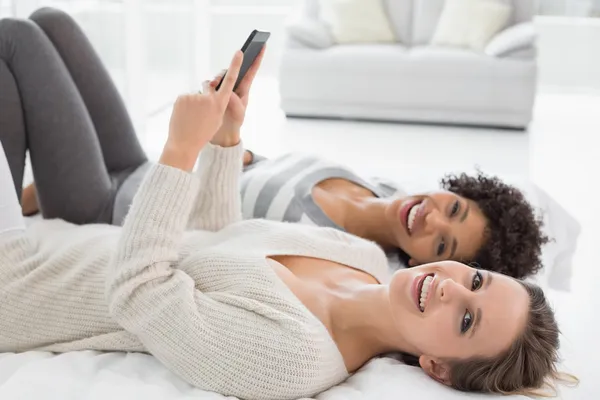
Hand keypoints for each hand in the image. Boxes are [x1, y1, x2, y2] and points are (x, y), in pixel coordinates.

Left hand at [160, 51, 242, 170]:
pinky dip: (185, 105)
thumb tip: (210, 88)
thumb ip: (216, 102)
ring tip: (191, 118)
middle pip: (209, 86)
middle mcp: (208, 98)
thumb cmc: (202, 133)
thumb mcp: (215, 119)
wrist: (184, 143)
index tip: (239, 52)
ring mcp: (194, 97)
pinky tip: (184, 116)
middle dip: (207, 93)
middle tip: (200, 111)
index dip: (235, 66)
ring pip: (196, 94)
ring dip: (194, 103)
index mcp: (220, 105)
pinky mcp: (182, 97)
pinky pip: (186, 97)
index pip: (230, 81)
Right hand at [211, 46, 265, 147]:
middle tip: (226, 73)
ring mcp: (221, 90)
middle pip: (230, 71)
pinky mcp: (210, 94)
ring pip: (218, 77)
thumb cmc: (234, 122)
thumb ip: (233, 99)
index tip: (263, 44)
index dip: (257, 58)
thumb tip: (226, 89)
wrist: (222, 134)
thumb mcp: (238, 112)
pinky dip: (206, 88)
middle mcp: (232, 86)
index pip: (251, 70)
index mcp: (243, 89)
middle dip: (228, 69)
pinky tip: (207, 92)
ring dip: (216, 80)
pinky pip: (206, 86)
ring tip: (214, 86)